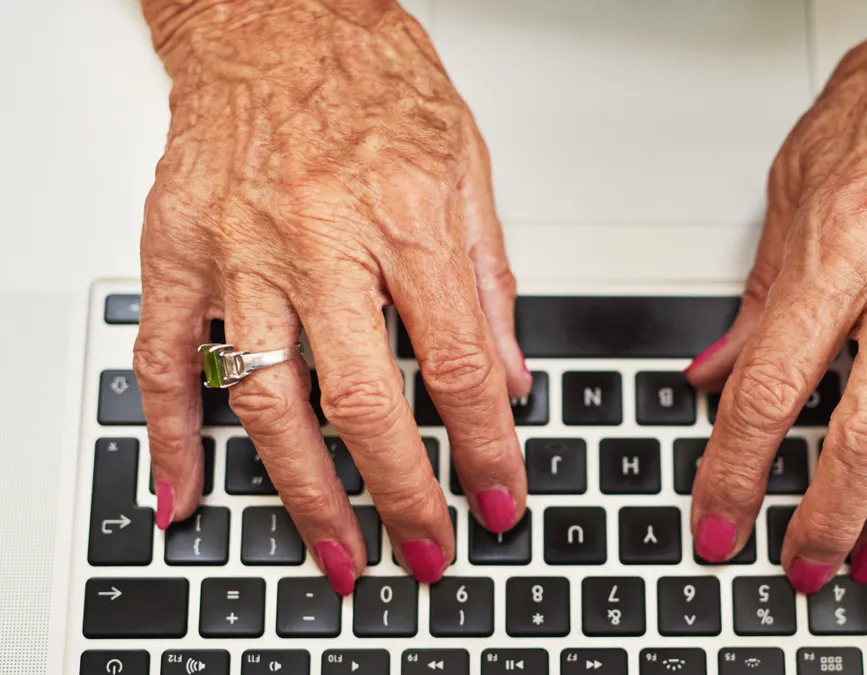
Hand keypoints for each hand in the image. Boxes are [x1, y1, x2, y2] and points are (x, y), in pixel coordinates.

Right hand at [135, 0, 529, 592]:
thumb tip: (509, 376)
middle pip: (364, 399)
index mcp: (405, 216)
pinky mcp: (178, 249)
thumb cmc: (372, 76)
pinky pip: (168, 356)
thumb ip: (490, 280)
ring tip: (335, 551)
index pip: (456, 364)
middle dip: (401, 492)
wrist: (273, 15)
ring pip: (268, 398)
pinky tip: (187, 492)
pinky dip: (169, 433)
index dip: (482, 446)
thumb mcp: (468, 167)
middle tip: (425, 548)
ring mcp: (239, 249)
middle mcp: (320, 238)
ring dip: (303, 491)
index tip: (497, 496)